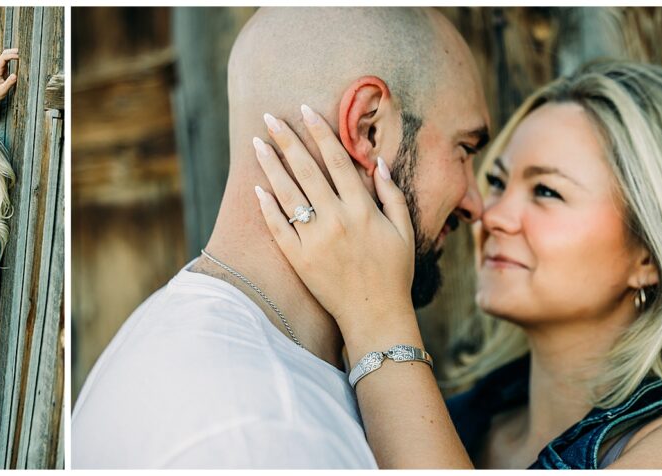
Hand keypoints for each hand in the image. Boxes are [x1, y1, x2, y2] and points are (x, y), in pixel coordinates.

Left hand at [0, 48, 18, 106]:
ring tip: (22, 52)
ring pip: (6, 55)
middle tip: (22, 50)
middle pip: (4, 54)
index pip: (4, 58)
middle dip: (12, 51)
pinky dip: (13, 57)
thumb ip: (9, 83)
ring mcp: (0, 67)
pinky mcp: (2, 69)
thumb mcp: (3, 90)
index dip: (12, 56)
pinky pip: (7, 59)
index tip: (19, 57)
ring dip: (13, 53)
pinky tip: (19, 57)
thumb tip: (15, 75)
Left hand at [253, 106, 416, 340]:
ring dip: (271, 166)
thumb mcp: (404, 230)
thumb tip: (378, 162)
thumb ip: (391, 194)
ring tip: (257, 144)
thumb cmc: (394, 273)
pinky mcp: (299, 259)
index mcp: (362, 209)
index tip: (305, 111)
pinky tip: (257, 188)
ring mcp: (315, 240)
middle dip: (287, 140)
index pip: (337, 161)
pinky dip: (267, 208)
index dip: (320, 133)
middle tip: (270, 117)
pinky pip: (279, 228)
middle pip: (306, 170)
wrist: (375, 315)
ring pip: (287, 194)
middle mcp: (336, 220)